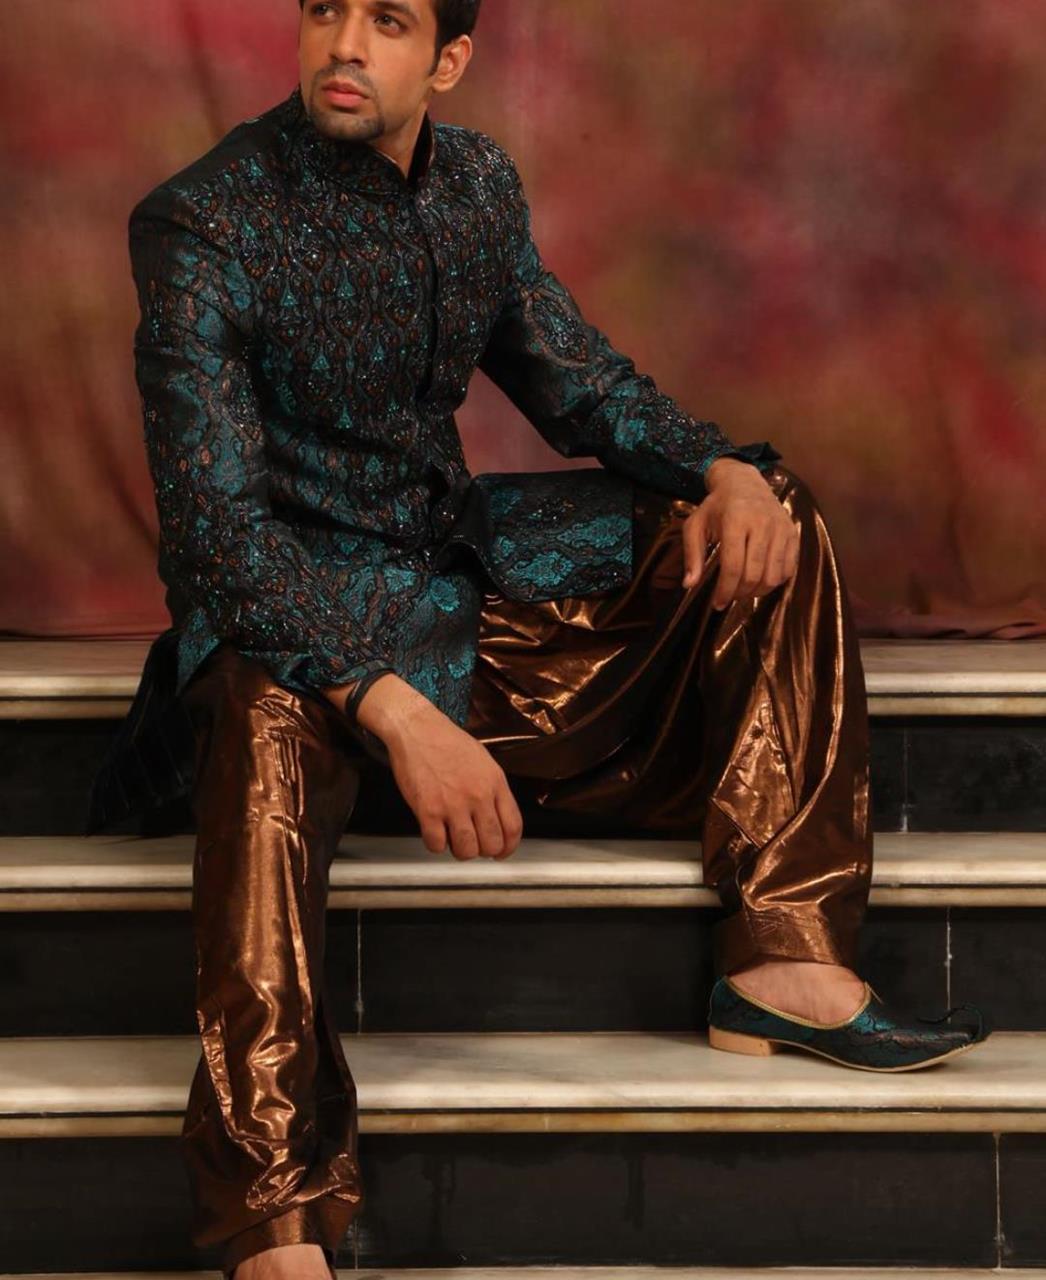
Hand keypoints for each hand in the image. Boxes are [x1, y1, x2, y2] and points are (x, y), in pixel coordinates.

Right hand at [353, 674, 523, 859]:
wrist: (418, 729)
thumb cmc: (447, 742)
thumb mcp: (484, 762)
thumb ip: (494, 790)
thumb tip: (498, 818)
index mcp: (495, 783)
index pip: (513, 827)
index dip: (508, 847)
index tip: (501, 852)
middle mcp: (478, 796)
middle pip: (492, 844)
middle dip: (484, 851)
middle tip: (474, 844)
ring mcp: (453, 804)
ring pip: (466, 850)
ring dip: (460, 851)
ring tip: (453, 839)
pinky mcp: (427, 810)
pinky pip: (437, 845)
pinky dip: (436, 844)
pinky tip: (434, 831)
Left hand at [681, 457, 798, 609]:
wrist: (744, 483)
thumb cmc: (716, 507)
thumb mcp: (696, 525)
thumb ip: (692, 554)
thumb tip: (689, 585)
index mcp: (735, 520)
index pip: (733, 566)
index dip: (725, 591)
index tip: (717, 604)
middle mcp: (762, 524)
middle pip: (755, 575)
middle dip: (740, 593)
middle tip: (729, 597)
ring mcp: (781, 528)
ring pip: (773, 576)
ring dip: (757, 592)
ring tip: (743, 591)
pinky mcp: (793, 533)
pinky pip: (788, 569)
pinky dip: (775, 582)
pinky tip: (760, 580)